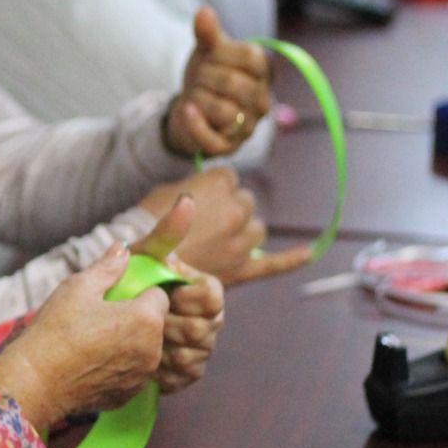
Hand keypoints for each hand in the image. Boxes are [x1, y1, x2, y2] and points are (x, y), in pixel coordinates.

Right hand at [0, 243, 167, 431]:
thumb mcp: (79, 287)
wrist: (36, 380)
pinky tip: (93, 362)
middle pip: (155, 324)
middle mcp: (153, 350)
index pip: (160, 295)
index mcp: (146, 319)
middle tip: (101, 317)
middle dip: (135, 318)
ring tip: (95, 340)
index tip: (116, 296)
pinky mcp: (129, 395)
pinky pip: (133, 372)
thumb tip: (124, 247)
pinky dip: (119, 366)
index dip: (139, 292)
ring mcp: (143, 376)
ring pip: (145, 349)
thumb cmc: (57, 329)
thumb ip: (108, 266)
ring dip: (129, 342)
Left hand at [127, 195, 225, 392]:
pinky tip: (145, 363)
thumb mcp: (138, 257)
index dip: (191, 297)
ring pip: (198, 355)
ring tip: (140, 340)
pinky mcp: (182, 373)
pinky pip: (186, 376)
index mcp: (196, 289)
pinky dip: (165, 371)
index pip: (213, 295)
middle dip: (172, 325)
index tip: (166, 295)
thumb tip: (187, 201)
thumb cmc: (117, 287)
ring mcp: (195, 347)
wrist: (90, 327)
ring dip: (167, 349)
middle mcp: (202, 318)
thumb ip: (164, 234)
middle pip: (207, 328)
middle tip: (143, 321)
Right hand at [137, 166, 312, 283]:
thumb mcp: (165, 192)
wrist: (138, 267)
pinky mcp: (241, 270)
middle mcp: (236, 211)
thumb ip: (195, 187)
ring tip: (219, 240)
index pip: (229, 178)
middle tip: (204, 223)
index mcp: (218, 186)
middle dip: (229, 209)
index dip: (212, 188)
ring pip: (257, 229)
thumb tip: (207, 192)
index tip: (197, 199)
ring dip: (243, 231)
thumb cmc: (146, 225)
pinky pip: (272, 264)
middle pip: (245, 202)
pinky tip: (309, 252)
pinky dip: (292, 259)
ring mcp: (241, 243)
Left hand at [165, 8, 270, 158]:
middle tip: (197, 77)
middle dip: (204, 76)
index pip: (250, 57)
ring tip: (194, 95)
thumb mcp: (206, 52)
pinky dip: (194, 123)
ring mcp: (248, 126)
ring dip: (197, 98)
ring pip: (222, 109)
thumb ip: (207, 33)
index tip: (209, 56)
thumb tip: (204, 12)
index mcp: (263, 74)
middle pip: (232, 83)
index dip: (222, 52)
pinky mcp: (228, 147)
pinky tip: (186, 109)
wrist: (190, 110)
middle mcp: (263, 102)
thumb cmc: (206, 77)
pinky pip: (212, 138)